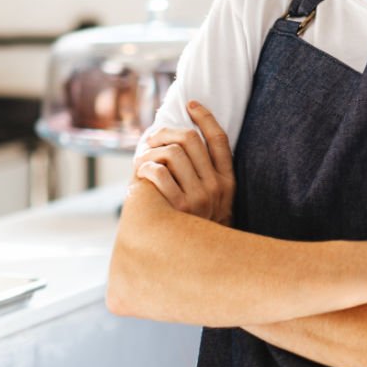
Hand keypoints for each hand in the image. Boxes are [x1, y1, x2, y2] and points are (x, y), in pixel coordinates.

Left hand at [134, 101, 234, 224]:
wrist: (197, 263)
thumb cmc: (197, 227)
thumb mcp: (214, 202)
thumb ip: (205, 176)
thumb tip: (183, 142)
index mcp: (227, 181)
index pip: (219, 139)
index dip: (206, 117)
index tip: (191, 103)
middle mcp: (216, 187)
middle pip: (191, 140)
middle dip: (166, 132)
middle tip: (152, 136)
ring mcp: (199, 197)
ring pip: (173, 152)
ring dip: (152, 151)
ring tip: (142, 158)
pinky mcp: (178, 208)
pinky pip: (158, 173)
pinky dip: (145, 168)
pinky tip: (139, 176)